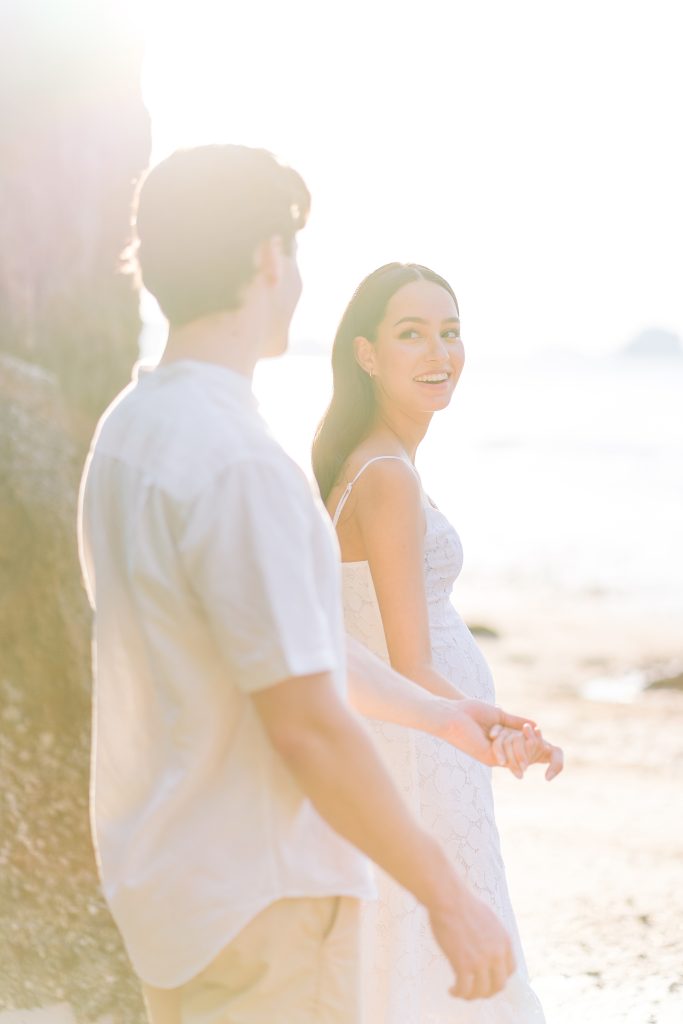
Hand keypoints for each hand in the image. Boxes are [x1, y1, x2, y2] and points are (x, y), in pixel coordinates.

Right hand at [428, 882, 515, 998]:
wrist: (449, 898)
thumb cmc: (463, 903)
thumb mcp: (488, 918)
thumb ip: (493, 935)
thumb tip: (488, 945)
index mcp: (505, 941)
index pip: (510, 970)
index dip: (498, 978)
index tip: (487, 978)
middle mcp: (496, 953)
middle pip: (498, 985)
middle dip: (487, 991)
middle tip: (474, 991)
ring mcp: (481, 960)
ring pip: (482, 991)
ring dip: (471, 996)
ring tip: (460, 992)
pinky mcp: (463, 963)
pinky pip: (464, 989)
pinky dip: (458, 993)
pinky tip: (451, 990)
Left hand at [436, 699, 563, 780]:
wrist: (452, 715)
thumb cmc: (470, 711)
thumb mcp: (499, 715)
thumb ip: (516, 721)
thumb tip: (535, 724)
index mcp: (500, 741)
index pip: (523, 744)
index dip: (532, 739)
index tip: (538, 731)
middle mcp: (499, 752)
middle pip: (524, 751)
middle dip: (530, 743)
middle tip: (532, 733)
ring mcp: (495, 757)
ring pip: (518, 754)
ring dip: (516, 742)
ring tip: (500, 730)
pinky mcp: (490, 758)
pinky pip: (509, 756)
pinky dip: (511, 745)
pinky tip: (499, 733)